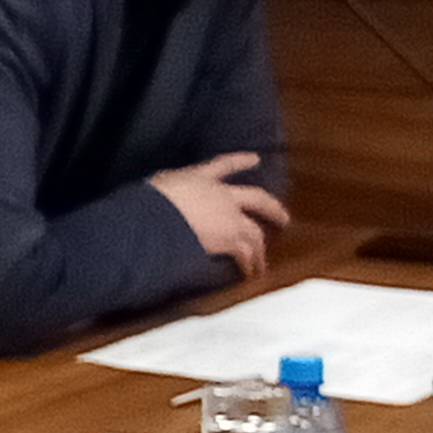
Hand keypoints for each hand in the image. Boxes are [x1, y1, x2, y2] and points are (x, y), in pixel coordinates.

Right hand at [149, 152, 289, 275]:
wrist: (157, 215)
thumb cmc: (148, 201)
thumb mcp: (156, 186)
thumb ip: (164, 190)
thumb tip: (158, 196)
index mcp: (200, 178)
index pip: (223, 165)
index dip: (240, 161)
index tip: (255, 159)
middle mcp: (221, 195)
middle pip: (257, 199)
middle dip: (272, 209)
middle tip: (284, 219)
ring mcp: (229, 217)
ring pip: (255, 233)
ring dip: (260, 250)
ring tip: (262, 263)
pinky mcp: (230, 239)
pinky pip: (246, 254)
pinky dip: (249, 265)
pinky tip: (250, 273)